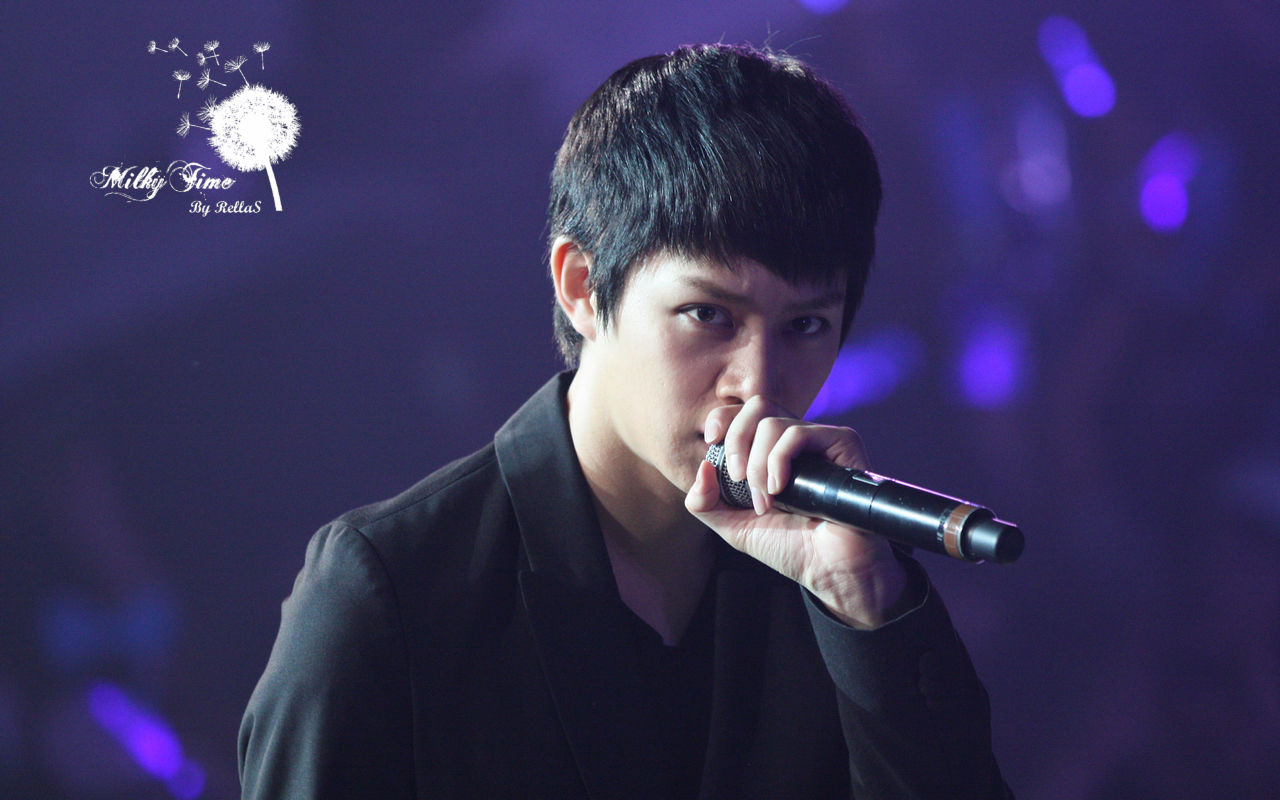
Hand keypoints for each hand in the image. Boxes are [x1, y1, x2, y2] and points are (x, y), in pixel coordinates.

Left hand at [685, 396, 909, 628]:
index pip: (744, 411)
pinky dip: (779, 460)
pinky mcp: (842, 444)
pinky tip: (780, 489)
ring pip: (773, 423)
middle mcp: (797, 441)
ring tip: (765, 500)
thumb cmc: (790, 548)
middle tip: (738, 478)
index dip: (723, 419)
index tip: (711, 443)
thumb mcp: (734, 526)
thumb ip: (705, 502)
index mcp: (772, 451)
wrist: (830, 570)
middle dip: (737, 440)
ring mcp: (820, 440)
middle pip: (758, 406)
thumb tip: (703, 466)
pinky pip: (798, 433)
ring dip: (758, 465)